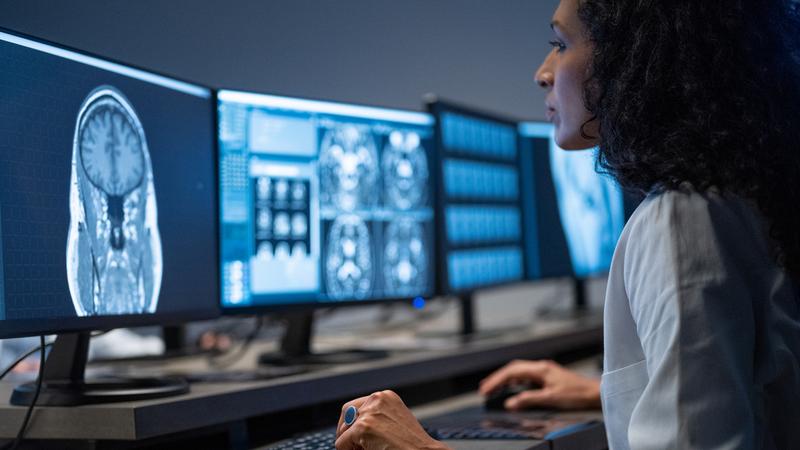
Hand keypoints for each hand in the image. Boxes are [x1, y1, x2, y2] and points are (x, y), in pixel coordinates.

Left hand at [335, 390, 449, 449]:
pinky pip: (342, 443)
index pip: (357, 405)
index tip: (354, 436)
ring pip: (344, 430)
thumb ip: (377, 419)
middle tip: (352, 445)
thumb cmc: (412, 445)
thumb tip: (353, 427)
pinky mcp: (363, 427)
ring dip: (349, 442)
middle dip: (346, 430)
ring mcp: (369, 413)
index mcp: (386, 397)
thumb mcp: (395, 422)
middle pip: (346, 412)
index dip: (353, 423)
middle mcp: (377, 399)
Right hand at [479, 359, 600, 410]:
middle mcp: (541, 367)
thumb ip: (528, 399)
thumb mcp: (551, 398)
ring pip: (518, 372)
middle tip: (484, 390)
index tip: (485, 390)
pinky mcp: (547, 376)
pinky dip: (515, 382)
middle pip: (512, 369)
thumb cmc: (577, 394)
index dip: (496, 380)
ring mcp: (544, 371)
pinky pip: (526, 376)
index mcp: (540, 369)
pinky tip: (512, 388)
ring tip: (493, 389)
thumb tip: (509, 403)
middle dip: (497, 379)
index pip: (511, 372)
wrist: (594, 393)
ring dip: (505, 380)